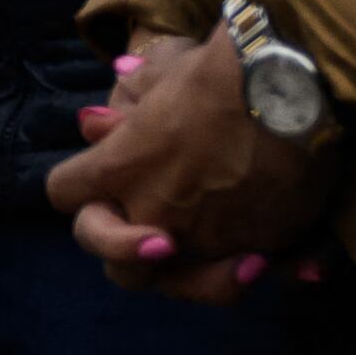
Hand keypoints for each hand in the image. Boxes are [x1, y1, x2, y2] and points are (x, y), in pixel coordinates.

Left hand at [52, 32, 334, 297]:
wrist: (290, 88)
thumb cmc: (217, 71)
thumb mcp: (158, 78)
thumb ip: (122, 113)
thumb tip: (91, 126)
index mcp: (119, 169)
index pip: (65, 191)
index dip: (80, 186)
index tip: (104, 176)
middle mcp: (154, 213)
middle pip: (116, 265)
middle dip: (130, 255)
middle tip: (159, 242)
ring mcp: (205, 238)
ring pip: (180, 283)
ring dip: (195, 278)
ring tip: (224, 262)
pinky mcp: (260, 246)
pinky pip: (246, 275)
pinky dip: (254, 268)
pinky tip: (272, 259)